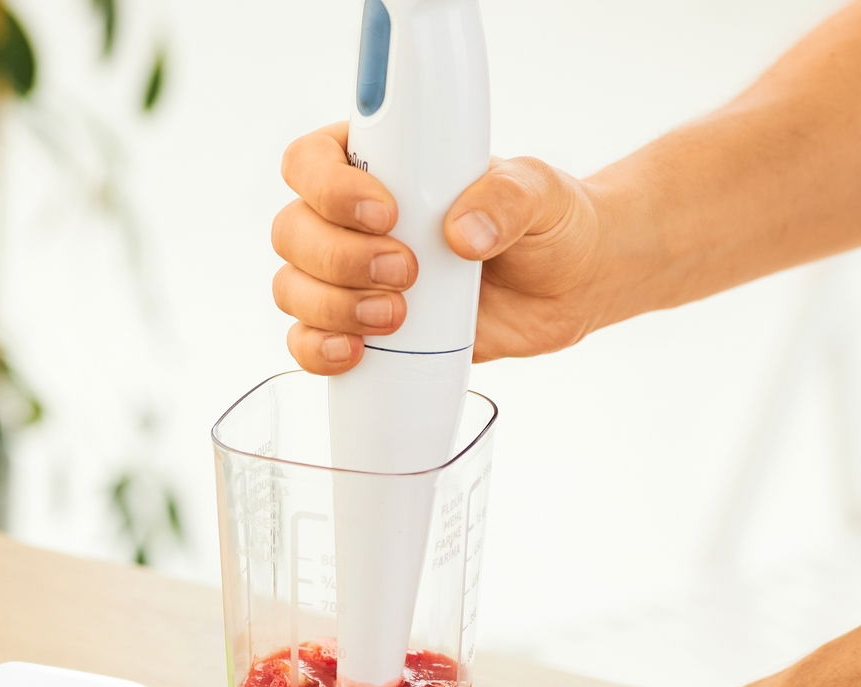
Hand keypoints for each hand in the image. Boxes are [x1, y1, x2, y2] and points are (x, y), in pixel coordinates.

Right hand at [271, 123, 610, 374]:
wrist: (567, 287)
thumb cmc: (545, 223)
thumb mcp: (539, 192)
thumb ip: (507, 198)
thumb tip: (465, 234)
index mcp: (380, 163)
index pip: (312, 160)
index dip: (329, 187)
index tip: (385, 213)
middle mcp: (351, 219)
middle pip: (292, 230)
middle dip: (339, 258)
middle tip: (406, 271)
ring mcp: (351, 277)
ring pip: (294, 288)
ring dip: (334, 306)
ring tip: (399, 316)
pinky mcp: (362, 329)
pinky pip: (309, 341)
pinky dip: (320, 349)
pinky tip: (358, 352)